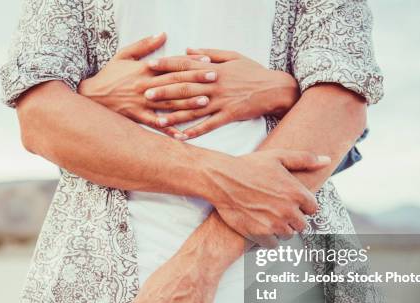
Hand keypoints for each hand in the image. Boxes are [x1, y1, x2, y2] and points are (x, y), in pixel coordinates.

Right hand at [78, 33, 216, 137]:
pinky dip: (169, 129)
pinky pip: (156, 124)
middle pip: (175, 82)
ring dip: (188, 103)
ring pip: (169, 103)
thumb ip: (145, 45)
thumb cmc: (109, 75)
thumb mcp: (124, 55)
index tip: (207, 61)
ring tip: (205, 103)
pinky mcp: (137, 116)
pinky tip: (182, 133)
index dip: (190, 63)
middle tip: (214, 79)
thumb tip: (163, 34)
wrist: (91, 95)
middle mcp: (145, 86)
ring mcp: (142, 103)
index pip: (171, 65)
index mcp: (144, 69)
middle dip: (196, 81)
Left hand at [144, 48, 299, 137]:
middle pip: (184, 87)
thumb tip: (188, 48)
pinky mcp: (229, 115)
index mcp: (214, 68)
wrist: (275, 88)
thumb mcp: (232, 56)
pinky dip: (195, 132)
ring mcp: (222, 101)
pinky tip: (181, 137)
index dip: (166, 65)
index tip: (149, 66)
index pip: (185, 65)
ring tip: (156, 120)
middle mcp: (215, 84)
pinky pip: (209, 125)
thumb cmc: (253, 71)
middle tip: (144, 94)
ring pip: (193, 108)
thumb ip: (209, 53)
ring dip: (173, 114)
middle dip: (163, 90)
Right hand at [203, 150, 330, 247]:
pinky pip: (273, 245)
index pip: (312, 209)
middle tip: (278, 211)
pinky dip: (268, 239)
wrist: (222, 179)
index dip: (302, 206)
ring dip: (281, 229)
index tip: (291, 203)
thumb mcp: (278, 157)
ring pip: (288, 235)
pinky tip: (260, 227)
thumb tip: (327, 161)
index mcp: (297, 192)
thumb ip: (305, 159)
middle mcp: (288, 210)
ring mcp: (274, 224)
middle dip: (292, 219)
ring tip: (268, 218)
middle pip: (302, 225)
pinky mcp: (260, 234)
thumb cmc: (249, 166)